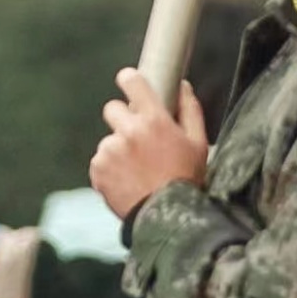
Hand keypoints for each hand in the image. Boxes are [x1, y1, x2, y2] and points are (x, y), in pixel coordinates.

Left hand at [90, 71, 207, 219]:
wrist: (167, 218)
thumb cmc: (187, 179)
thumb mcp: (198, 143)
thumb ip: (190, 110)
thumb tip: (182, 85)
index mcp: (154, 119)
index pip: (132, 82)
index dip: (128, 79)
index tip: (127, 82)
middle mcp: (129, 131)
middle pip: (112, 108)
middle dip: (122, 120)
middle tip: (135, 139)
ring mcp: (110, 150)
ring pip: (108, 140)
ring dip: (117, 150)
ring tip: (136, 170)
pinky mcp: (98, 170)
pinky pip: (100, 161)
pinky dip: (109, 170)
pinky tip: (126, 182)